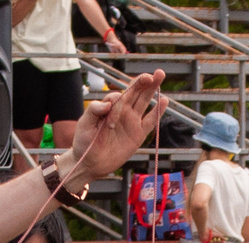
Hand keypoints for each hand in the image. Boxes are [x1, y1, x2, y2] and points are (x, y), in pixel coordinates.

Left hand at [64, 69, 167, 186]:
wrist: (90, 163)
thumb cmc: (85, 142)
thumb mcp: (84, 123)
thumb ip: (94, 110)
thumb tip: (108, 103)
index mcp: (110, 106)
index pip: (120, 95)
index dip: (118, 104)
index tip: (110, 121)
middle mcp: (123, 111)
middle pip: (136, 91)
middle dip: (144, 81)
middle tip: (154, 74)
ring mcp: (132, 121)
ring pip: (145, 101)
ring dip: (152, 88)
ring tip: (160, 75)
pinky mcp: (138, 134)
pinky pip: (150, 121)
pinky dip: (158, 111)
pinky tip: (164, 100)